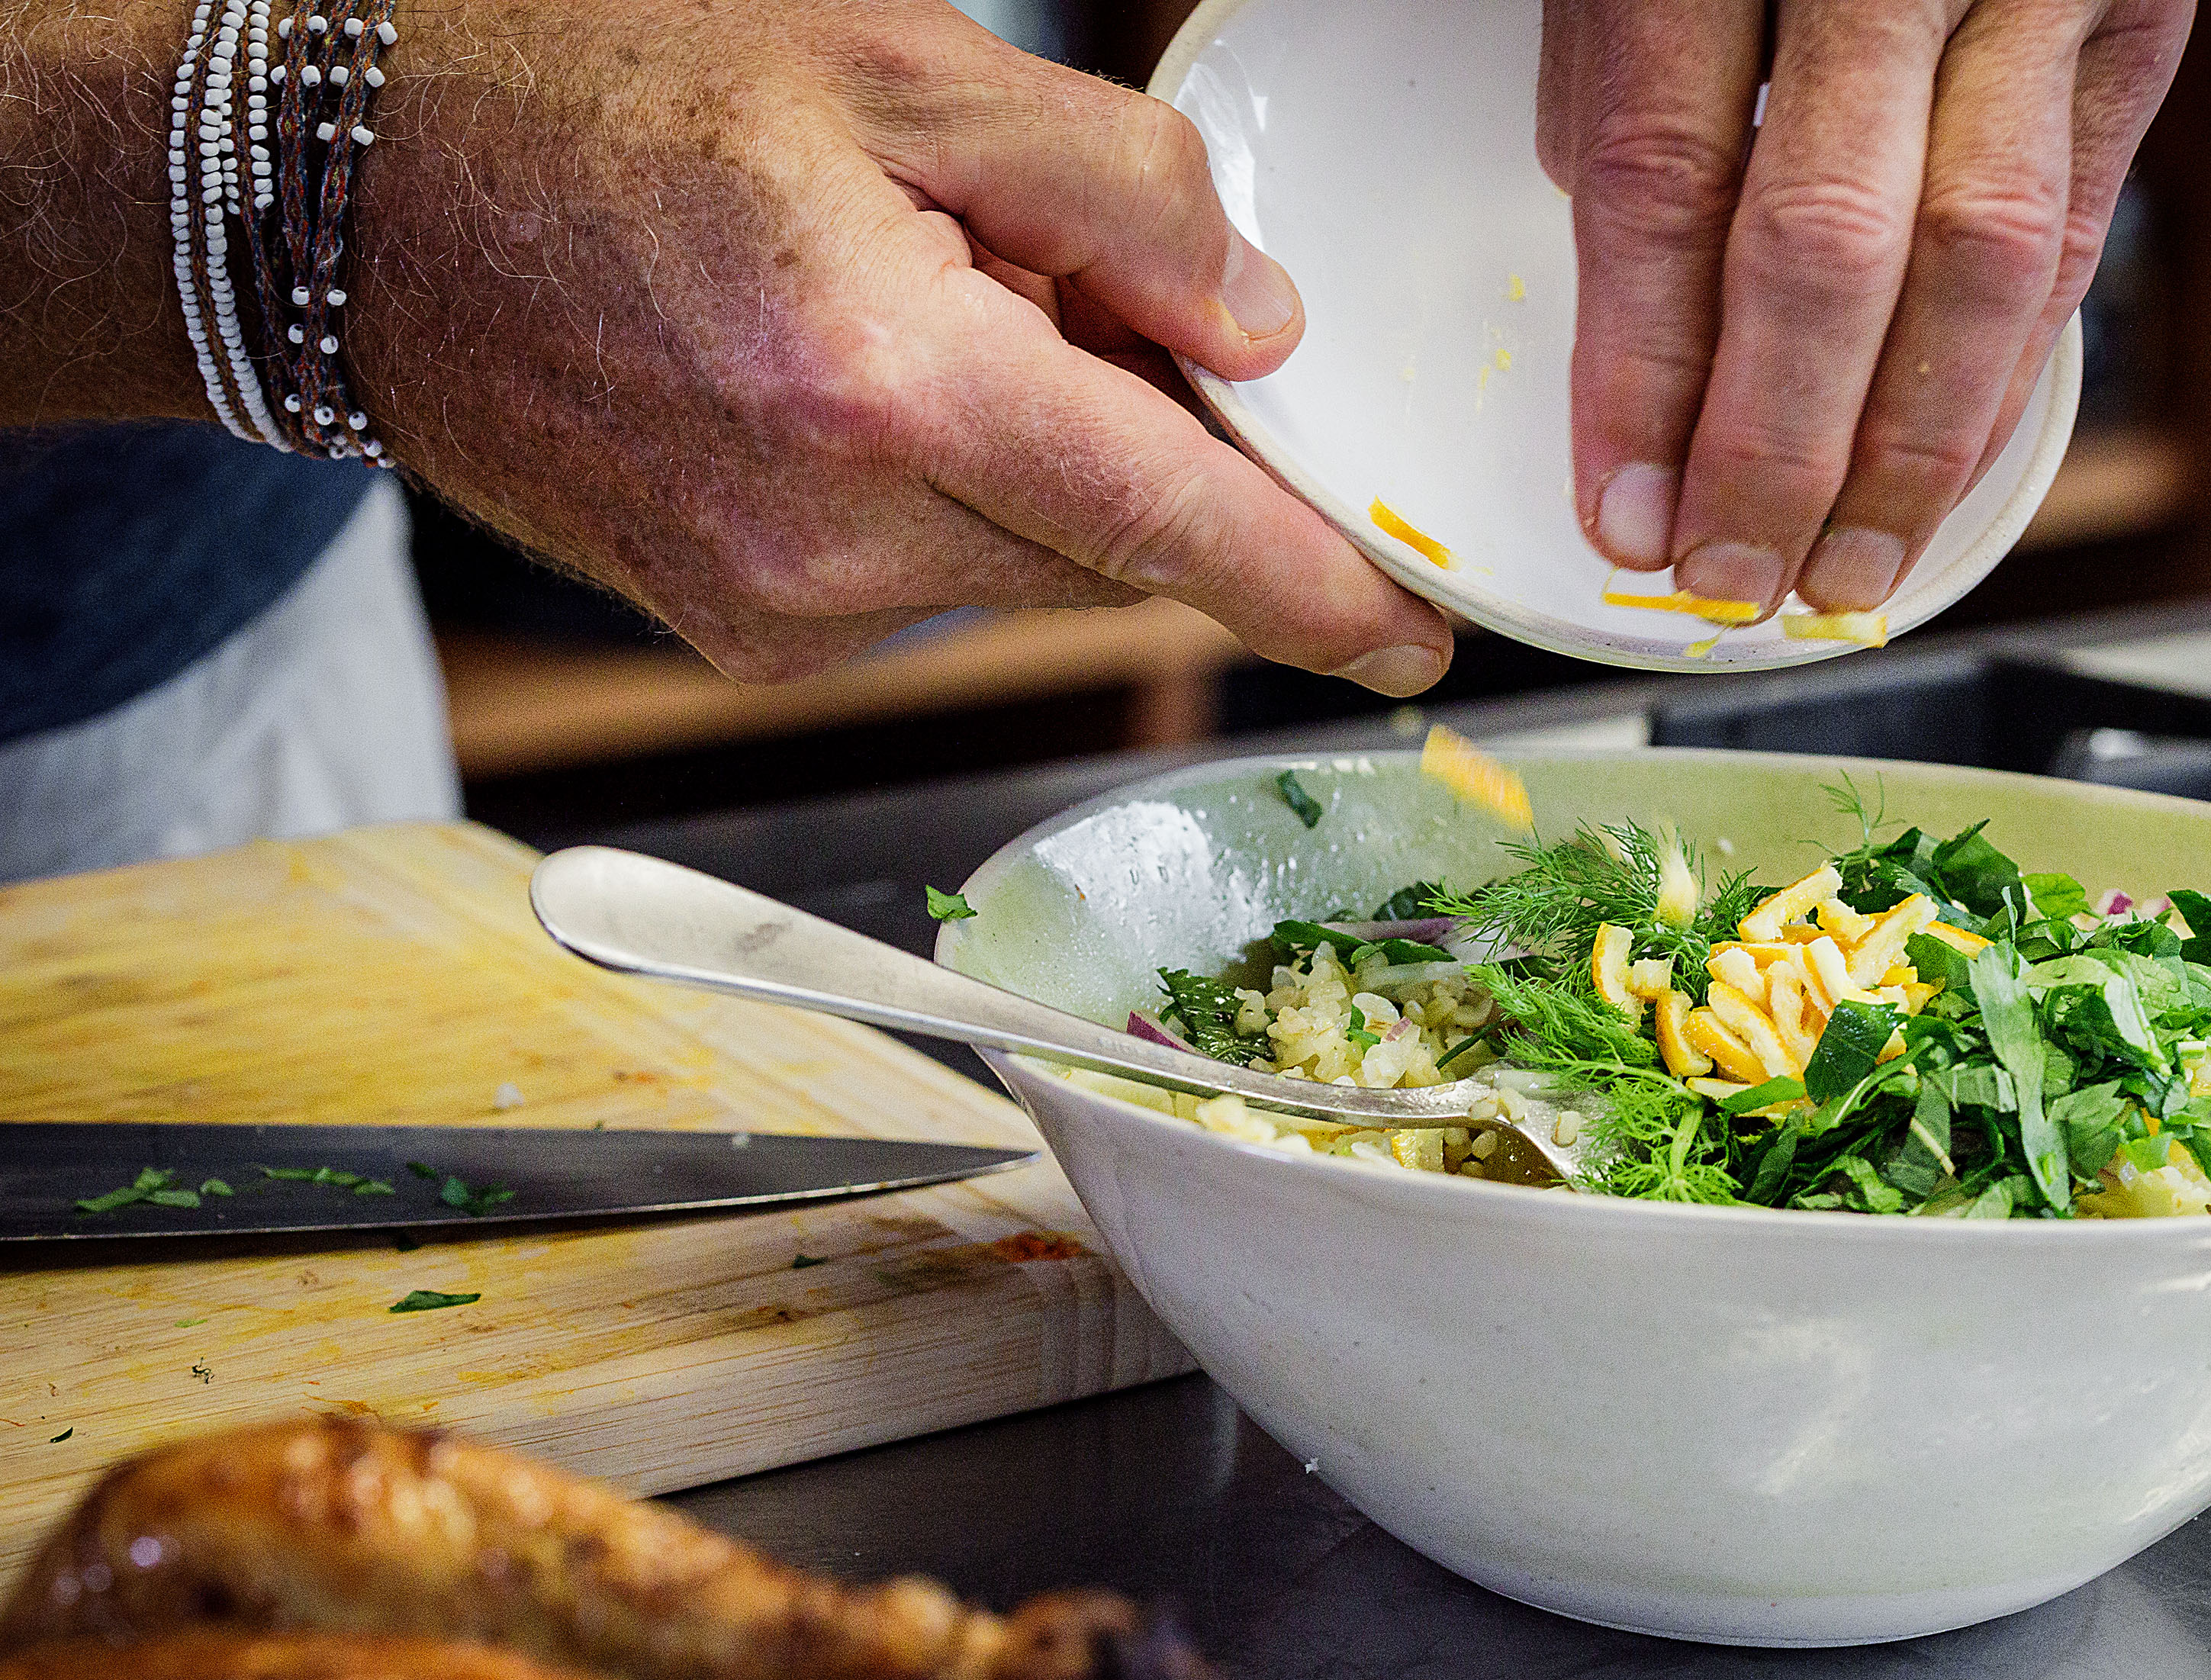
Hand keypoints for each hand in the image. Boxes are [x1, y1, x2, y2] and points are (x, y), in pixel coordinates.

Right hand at [343, 3, 1455, 689]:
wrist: (355, 206)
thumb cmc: (608, 93)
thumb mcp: (888, 62)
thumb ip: (1113, 193)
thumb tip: (1257, 329)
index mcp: (885, 383)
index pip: (1167, 525)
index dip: (1310, 591)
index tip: (1409, 640)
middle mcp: (833, 536)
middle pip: (1105, 549)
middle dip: (1140, 455)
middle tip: (1061, 313)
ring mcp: (777, 610)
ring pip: (1016, 568)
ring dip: (1025, 467)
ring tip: (909, 323)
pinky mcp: (740, 639)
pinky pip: (920, 586)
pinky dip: (938, 502)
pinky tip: (845, 394)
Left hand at [1540, 0, 2189, 616]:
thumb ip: (1627, 73)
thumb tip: (1624, 287)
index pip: (1672, 182)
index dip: (1645, 375)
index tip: (1623, 506)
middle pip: (1831, 248)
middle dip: (1776, 450)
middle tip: (1728, 577)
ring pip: (1986, 258)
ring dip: (1907, 448)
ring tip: (1840, 573)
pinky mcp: (2138, 11)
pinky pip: (2077, 227)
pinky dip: (2006, 371)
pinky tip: (1945, 467)